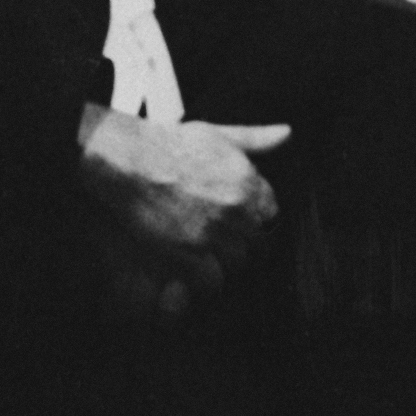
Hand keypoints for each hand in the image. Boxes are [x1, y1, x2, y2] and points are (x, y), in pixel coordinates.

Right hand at [76, 107, 288, 318]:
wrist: (128, 161)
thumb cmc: (168, 145)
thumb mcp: (217, 134)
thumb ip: (256, 139)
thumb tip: (287, 134)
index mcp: (247, 181)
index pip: (272, 213)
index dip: (255, 219)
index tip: (239, 221)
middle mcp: (236, 209)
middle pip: (256, 243)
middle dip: (240, 243)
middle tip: (217, 240)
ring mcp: (214, 233)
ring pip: (237, 264)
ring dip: (223, 262)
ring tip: (203, 254)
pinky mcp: (189, 254)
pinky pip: (212, 281)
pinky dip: (203, 279)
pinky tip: (191, 268)